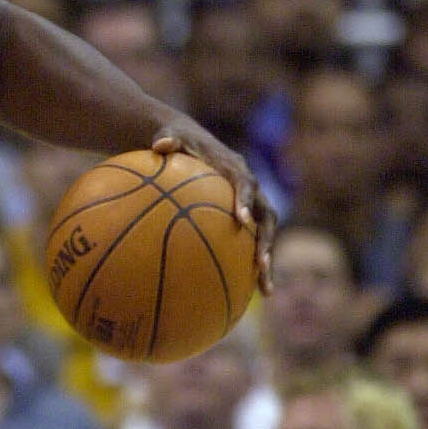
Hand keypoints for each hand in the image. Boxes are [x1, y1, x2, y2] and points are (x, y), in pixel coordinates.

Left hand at [150, 125, 274, 290]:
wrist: (187, 140)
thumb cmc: (174, 138)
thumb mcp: (168, 134)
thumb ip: (167, 138)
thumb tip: (160, 144)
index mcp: (233, 166)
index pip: (245, 183)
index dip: (246, 199)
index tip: (242, 219)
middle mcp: (249, 186)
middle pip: (267, 216)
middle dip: (266, 241)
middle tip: (261, 265)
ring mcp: (249, 202)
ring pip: (264, 234)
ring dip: (266, 261)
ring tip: (265, 292)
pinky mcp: (242, 217)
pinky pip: (248, 242)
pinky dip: (248, 266)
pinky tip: (242, 295)